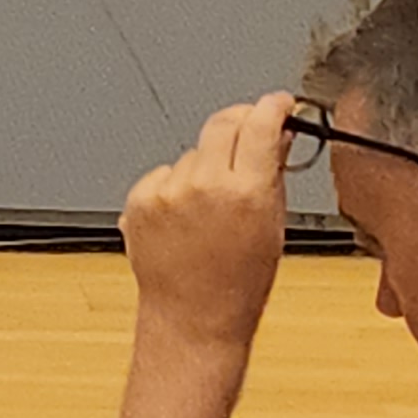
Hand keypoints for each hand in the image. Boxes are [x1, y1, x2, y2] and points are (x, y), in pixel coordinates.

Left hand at [119, 92, 293, 352]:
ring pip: (192, 153)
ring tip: (214, 206)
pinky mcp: (138, 199)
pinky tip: (185, 216)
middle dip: (240, 121)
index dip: (272, 108)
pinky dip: (176, 185)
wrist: (194, 315)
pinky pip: (164, 174)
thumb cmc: (241, 281)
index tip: (278, 102)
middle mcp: (202, 186)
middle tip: (252, 128)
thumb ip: (272, 175)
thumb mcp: (273, 226)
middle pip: (221, 125)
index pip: (260, 127)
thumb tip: (277, 136)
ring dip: (206, 164)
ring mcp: (166, 191)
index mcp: (245, 192)